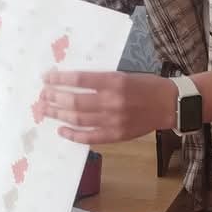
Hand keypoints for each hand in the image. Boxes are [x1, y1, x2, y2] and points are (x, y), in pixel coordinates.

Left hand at [40, 70, 177, 144]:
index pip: (79, 79)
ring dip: (58, 114)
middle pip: (74, 101)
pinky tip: (61, 129)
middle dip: (54, 98)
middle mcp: (112, 101)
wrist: (170, 104)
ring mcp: (113, 121)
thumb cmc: (146, 85)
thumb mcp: (124, 74)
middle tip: (42, 95)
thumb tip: (72, 81)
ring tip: (45, 110)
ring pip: (78, 119)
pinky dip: (73, 134)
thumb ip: (101, 79)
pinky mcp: (116, 135)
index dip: (59, 79)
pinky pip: (89, 137)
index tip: (46, 78)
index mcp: (114, 81)